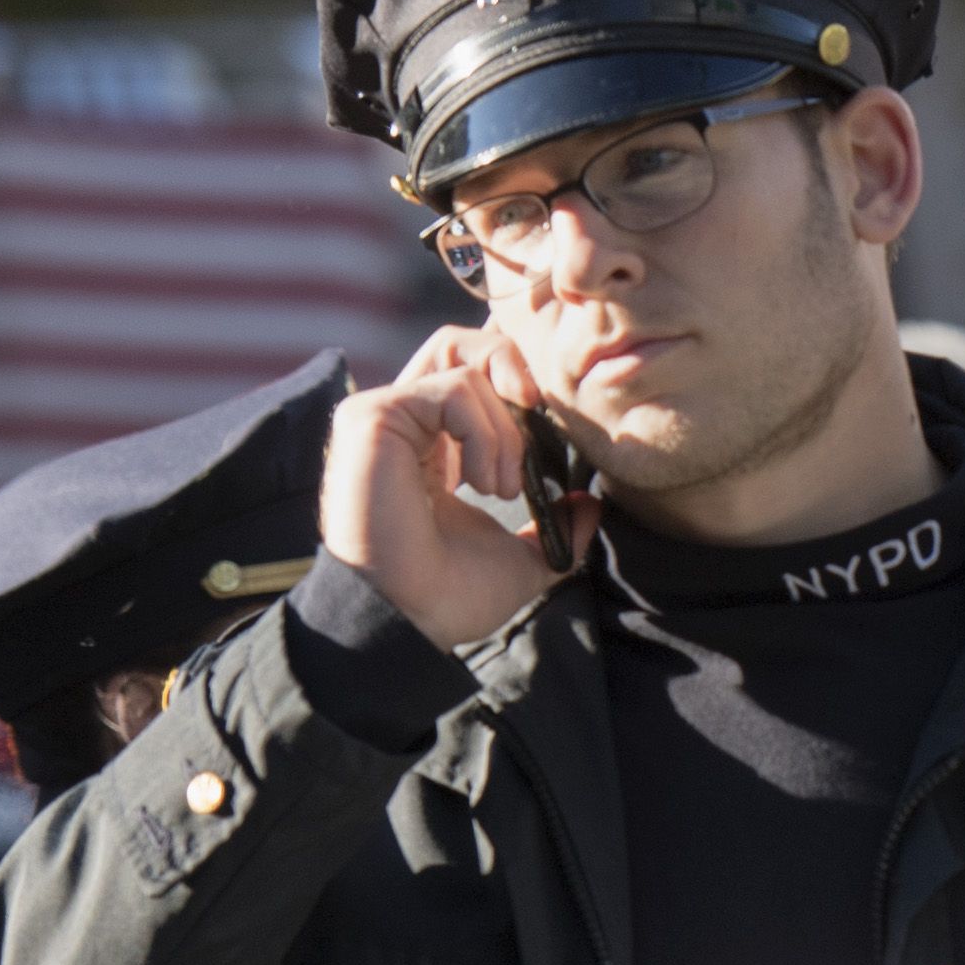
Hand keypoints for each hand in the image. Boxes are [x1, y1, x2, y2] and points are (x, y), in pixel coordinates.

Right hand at [323, 324, 580, 649]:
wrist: (411, 620)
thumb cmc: (450, 597)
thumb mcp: (524, 559)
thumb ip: (558, 527)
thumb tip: (590, 504)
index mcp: (432, 445)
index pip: (470, 373)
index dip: (513, 373)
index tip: (543, 410)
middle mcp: (404, 422)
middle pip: (460, 344)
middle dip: (512, 369)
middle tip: (536, 416)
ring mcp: (383, 415)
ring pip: (465, 367)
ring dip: (504, 430)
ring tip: (500, 487)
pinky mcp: (373, 416)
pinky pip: (452, 389)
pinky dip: (484, 433)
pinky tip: (482, 484)